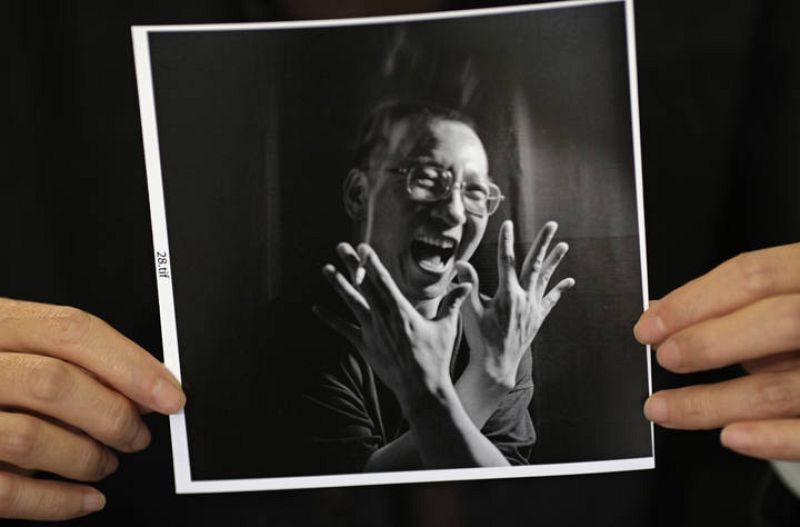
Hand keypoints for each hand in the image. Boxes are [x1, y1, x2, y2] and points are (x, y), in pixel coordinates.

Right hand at [0, 298, 185, 520]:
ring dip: (88, 458)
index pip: (72, 331)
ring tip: (108, 462)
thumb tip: (138, 385)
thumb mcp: (8, 343)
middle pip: (57, 383)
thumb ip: (59, 355)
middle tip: (138, 433)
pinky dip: (57, 503)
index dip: (131, 364)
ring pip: (32, 438)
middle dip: (114, 414)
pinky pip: (5, 492)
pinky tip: (86, 500)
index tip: (169, 392)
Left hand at [315, 242, 470, 415]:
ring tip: (325, 269)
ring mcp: (372, 332)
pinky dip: (330, 319)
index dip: (372, 262)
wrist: (421, 389)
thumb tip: (466, 285)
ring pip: (351, 303)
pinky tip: (316, 309)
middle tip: (341, 247)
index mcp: (402, 311)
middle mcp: (383, 318)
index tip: (363, 247)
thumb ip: (452, 303)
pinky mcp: (365, 346)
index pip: (383, 280)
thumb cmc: (436, 358)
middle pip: (364, 286)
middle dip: (352, 264)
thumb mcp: (446, 328)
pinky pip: (344, 330)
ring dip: (338, 285)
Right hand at [456, 220, 574, 389]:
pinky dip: (559, 290)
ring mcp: (533, 308)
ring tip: (564, 244)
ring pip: (545, 279)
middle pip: (534, 264)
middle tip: (552, 224)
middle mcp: (524, 298)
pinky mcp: (537, 318)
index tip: (508, 224)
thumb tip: (460, 263)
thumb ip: (468, 286)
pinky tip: (570, 281)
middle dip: (543, 242)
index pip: (506, 261)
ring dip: (555, 260)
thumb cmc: (480, 338)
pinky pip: (550, 300)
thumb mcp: (470, 311)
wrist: (496, 364)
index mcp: (507, 294)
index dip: (506, 241)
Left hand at [635, 243, 799, 459]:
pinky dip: (773, 438)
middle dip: (708, 343)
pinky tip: (732, 437)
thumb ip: (740, 306)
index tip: (650, 325)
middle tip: (664, 359)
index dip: (692, 300)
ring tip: (666, 410)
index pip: (753, 274)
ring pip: (787, 385)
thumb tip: (665, 313)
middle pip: (778, 321)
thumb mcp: (792, 295)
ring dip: (714, 402)